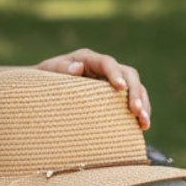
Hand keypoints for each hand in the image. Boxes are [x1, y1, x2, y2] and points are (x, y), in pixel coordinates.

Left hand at [35, 48, 150, 128]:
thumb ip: (61, 68)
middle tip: (135, 111)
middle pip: (128, 74)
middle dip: (135, 92)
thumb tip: (76, 68)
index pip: (107, 62)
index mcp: (87, 59)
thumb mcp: (48, 72)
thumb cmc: (44, 77)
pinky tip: (142, 126)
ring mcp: (112, 80)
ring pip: (136, 88)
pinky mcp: (116, 94)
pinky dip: (140, 112)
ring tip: (143, 123)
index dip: (115, 73)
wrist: (43, 87)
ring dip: (143, 105)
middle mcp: (103, 67)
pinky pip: (134, 100)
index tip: (120, 88)